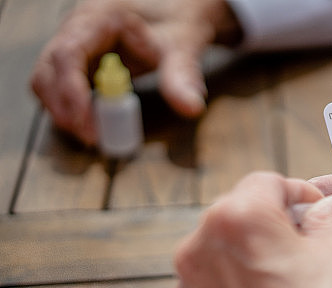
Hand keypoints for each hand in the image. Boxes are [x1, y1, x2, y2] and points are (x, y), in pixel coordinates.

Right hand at [30, 0, 241, 144]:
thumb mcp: (184, 46)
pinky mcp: (78, 62)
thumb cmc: (177, 23)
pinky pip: (61, 88)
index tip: (87, 124)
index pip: (67, 54)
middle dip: (64, 108)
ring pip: (47, 81)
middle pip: (47, 70)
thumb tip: (192, 108)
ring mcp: (73, 45)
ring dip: (64, 112)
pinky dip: (72, 109)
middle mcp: (77, 29)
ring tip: (95, 136)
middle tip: (92, 138)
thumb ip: (184, 75)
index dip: (71, 92)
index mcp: (99, 17)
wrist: (176, 10)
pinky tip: (95, 126)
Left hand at [172, 172, 331, 287]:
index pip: (268, 183)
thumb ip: (329, 218)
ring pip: (231, 252)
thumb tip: (326, 208)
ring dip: (263, 254)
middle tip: (319, 239)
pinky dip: (249, 285)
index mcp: (236, 219)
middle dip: (280, 223)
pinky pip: (222, 285)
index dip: (302, 192)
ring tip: (304, 275)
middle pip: (242, 215)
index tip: (322, 207)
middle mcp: (201, 249)